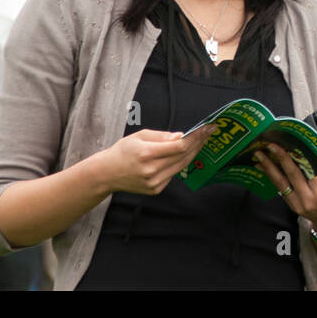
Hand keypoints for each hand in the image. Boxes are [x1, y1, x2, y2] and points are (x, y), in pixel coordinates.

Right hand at [95, 127, 215, 195]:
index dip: (195, 137)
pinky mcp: (156, 189)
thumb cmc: (123, 151)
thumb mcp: (140, 136)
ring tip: (202, 141)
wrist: (107, 174)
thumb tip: (181, 136)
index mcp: (146, 154)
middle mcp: (151, 170)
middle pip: (183, 156)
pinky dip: (181, 163)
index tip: (206, 128)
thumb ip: (162, 136)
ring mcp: (154, 182)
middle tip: (209, 132)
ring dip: (194, 153)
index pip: (179, 146)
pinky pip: (174, 173)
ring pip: (181, 166)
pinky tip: (188, 153)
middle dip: (198, 143)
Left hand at [252, 144, 316, 241]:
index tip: (291, 144)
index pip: (308, 171)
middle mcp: (308, 200)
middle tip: (271, 145)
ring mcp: (299, 205)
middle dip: (280, 158)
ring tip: (259, 156)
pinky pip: (281, 190)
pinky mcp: (294, 207)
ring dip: (269, 169)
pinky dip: (272, 178)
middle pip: (291, 175)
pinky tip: (264, 168)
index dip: (298, 157)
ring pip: (281, 184)